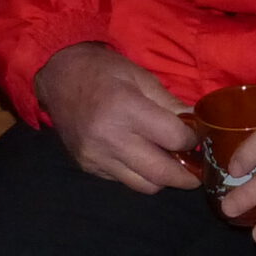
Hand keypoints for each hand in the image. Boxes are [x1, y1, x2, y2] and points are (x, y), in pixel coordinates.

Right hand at [35, 43, 199, 193]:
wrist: (58, 77)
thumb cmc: (103, 70)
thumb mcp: (141, 77)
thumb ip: (170, 104)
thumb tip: (198, 125)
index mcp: (126, 109)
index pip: (173, 139)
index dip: (193, 140)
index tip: (198, 137)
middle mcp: (110, 138)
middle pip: (161, 173)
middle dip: (187, 175)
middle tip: (198, 169)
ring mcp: (96, 157)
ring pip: (144, 185)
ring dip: (163, 179)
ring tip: (171, 165)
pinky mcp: (87, 167)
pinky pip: (123, 181)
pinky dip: (139, 174)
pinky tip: (142, 158)